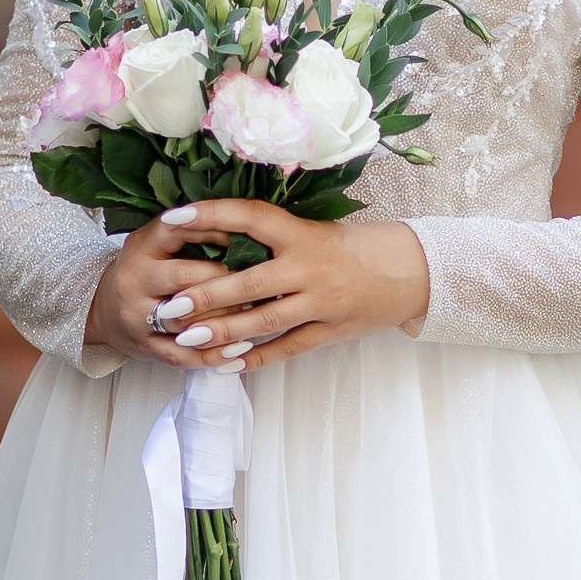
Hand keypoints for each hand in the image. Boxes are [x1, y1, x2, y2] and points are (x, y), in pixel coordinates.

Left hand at [86, 202, 430, 370]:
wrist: (410, 270)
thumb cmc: (353, 245)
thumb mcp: (316, 230)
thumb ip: (273, 236)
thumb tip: (217, 234)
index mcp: (302, 233)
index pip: (250, 217)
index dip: (211, 215)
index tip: (173, 217)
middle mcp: (310, 267)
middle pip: (250, 282)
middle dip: (207, 294)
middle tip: (170, 305)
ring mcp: (322, 302)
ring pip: (264, 321)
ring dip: (224, 331)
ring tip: (188, 338)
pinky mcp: (331, 330)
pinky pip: (288, 348)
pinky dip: (256, 357)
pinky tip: (226, 364)